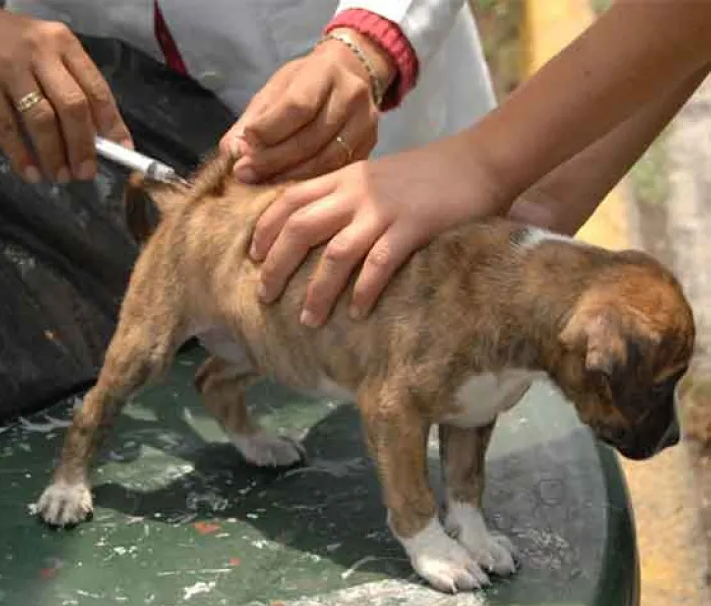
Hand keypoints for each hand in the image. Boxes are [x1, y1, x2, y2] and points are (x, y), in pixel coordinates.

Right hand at [0, 1, 131, 182]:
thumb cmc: (14, 44)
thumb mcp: (49, 52)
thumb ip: (74, 85)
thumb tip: (103, 136)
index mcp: (64, 45)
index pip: (97, 89)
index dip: (113, 124)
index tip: (122, 152)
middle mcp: (39, 53)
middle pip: (72, 107)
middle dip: (83, 146)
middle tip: (86, 173)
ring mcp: (9, 68)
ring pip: (41, 120)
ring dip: (55, 155)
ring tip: (61, 176)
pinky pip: (6, 127)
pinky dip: (21, 155)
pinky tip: (32, 173)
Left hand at [219, 28, 394, 183]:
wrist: (352, 73)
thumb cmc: (306, 82)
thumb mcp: (276, 90)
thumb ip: (252, 120)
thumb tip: (232, 153)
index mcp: (325, 71)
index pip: (296, 107)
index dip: (268, 131)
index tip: (244, 147)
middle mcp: (352, 96)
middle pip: (310, 138)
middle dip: (274, 161)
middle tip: (246, 175)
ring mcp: (366, 123)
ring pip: (326, 160)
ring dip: (291, 177)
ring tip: (264, 185)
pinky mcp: (371, 146)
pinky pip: (338, 171)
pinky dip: (311, 183)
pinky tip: (290, 189)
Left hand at [250, 136, 507, 326]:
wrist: (478, 161)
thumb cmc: (426, 174)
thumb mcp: (375, 177)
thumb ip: (346, 195)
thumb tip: (316, 230)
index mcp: (344, 177)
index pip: (289, 200)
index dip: (265, 230)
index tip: (253, 257)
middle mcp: (356, 193)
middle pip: (300, 228)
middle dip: (276, 265)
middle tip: (265, 296)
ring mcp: (384, 210)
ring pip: (335, 254)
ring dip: (317, 290)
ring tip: (307, 320)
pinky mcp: (413, 227)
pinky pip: (379, 264)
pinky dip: (363, 290)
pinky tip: (356, 312)